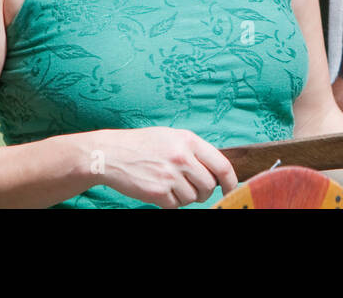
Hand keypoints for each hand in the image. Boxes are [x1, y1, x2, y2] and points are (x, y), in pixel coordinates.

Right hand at [88, 128, 237, 206]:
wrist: (112, 153)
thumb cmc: (143, 144)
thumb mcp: (172, 137)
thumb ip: (194, 150)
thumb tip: (216, 170)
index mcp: (188, 141)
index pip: (221, 165)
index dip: (230, 181)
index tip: (229, 188)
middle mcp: (182, 157)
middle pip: (209, 186)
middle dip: (204, 192)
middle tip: (193, 188)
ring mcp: (169, 176)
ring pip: (193, 198)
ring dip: (185, 197)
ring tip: (170, 185)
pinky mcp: (157, 192)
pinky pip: (175, 206)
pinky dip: (170, 202)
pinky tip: (160, 190)